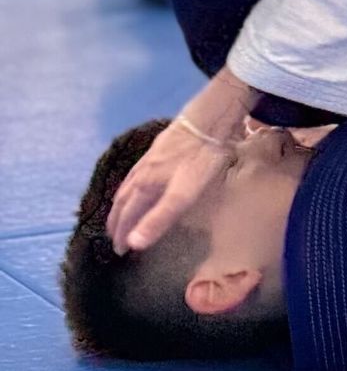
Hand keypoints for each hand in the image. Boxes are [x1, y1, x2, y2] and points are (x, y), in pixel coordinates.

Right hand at [107, 67, 256, 252]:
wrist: (210, 120)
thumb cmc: (200, 160)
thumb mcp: (183, 194)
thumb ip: (160, 218)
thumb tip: (132, 243)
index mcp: (146, 186)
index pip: (127, 216)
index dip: (122, 234)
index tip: (118, 251)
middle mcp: (142, 173)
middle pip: (123, 201)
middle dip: (116, 221)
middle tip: (113, 237)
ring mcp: (149, 159)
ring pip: (127, 185)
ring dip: (121, 203)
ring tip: (119, 213)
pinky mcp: (158, 148)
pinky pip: (136, 172)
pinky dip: (131, 184)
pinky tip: (139, 182)